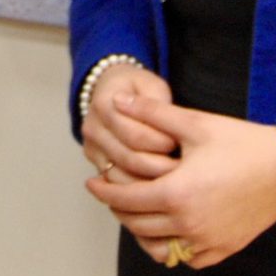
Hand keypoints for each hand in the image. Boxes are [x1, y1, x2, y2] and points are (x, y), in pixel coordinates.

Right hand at [81, 61, 177, 182]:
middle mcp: (93, 128)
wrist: (112, 91)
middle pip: (129, 159)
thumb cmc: (137, 89)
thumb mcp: (151, 85)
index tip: (180, 143)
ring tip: (174, 180)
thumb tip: (168, 132)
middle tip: (183, 168)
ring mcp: (92, 149)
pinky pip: (117, 185)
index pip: (135, 135)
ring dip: (149, 183)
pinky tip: (158, 188)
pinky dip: (138, 191)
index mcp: (104, 104)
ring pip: (121, 177)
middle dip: (159, 166)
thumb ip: (158, 105)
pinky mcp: (96, 164)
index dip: (161, 143)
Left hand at [87, 96, 275, 270]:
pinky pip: (187, 258)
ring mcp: (208, 241)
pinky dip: (171, 247)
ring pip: (158, 248)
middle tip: (110, 193)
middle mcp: (189, 224)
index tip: (92, 182)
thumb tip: (119, 100)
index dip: (104, 191)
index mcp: (176, 193)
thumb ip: (153, 113)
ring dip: (141, 232)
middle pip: (137, 224)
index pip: (126, 199)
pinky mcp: (225, 248)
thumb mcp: (196, 123)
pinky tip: (168, 229)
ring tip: (136, 211)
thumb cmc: (242, 142)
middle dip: (119, 208)